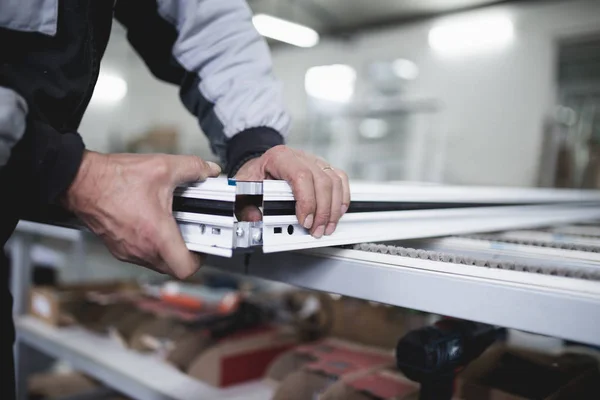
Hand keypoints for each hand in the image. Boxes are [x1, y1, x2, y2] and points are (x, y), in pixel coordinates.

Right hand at [62, 150, 220, 278]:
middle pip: (173, 267)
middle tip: (192, 232)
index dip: (200, 259)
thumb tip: (209, 171)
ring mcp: (127, 251)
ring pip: (157, 262)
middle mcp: (141, 249)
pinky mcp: (118, 247)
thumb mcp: (163, 167)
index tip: (204, 244)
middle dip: (186, 251)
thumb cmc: (114, 179)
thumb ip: (193, 168)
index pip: (185, 268)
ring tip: (174, 224)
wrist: (79, 181)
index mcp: (155, 234)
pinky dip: (152, 243)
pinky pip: (142, 254)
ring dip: (168, 247)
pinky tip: (154, 221)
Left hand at [235, 145, 349, 237]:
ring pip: (334, 181)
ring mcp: (314, 161)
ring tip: (326, 227)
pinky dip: (342, 197)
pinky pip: (340, 179)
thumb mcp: (243, 189)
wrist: (261, 164)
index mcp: (280, 157)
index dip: (307, 201)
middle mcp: (300, 157)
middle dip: (322, 211)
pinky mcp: (324, 168)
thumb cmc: (255, 175)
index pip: (301, 176)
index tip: (304, 221)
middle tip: (316, 231)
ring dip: (333, 209)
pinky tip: (338, 212)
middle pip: (322, 181)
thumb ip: (245, 206)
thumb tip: (255, 219)